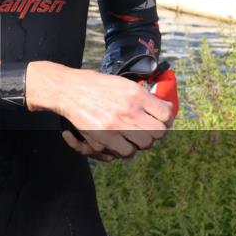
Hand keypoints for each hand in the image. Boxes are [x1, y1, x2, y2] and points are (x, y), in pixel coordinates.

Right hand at [27, 61, 173, 159]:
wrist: (68, 90)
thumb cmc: (95, 85)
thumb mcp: (122, 83)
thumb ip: (143, 95)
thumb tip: (165, 106)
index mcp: (136, 93)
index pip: (166, 114)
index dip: (167, 120)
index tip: (162, 121)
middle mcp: (129, 109)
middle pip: (159, 133)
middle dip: (155, 133)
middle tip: (147, 131)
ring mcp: (117, 124)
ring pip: (145, 144)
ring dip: (141, 142)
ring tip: (133, 137)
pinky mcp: (104, 137)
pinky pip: (126, 152)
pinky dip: (126, 150)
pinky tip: (121, 143)